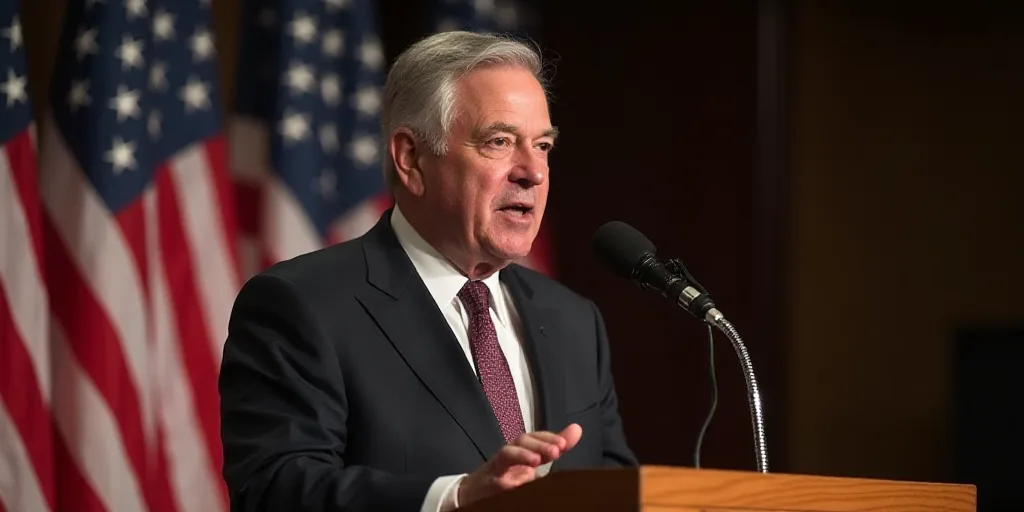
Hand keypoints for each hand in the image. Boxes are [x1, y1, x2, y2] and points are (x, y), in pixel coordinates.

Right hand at [457, 423, 582, 505]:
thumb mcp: (532, 460)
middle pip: (520, 441)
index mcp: (520, 450)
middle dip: (539, 443)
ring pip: (507, 454)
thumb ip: (554, 446)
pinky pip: (499, 481)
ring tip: (536, 460)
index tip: (563, 443)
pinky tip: (520, 482)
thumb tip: (576, 428)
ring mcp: (496, 469)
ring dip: (522, 454)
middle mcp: (507, 456)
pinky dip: (509, 481)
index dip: (547, 437)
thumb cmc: (504, 475)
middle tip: (556, 450)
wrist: (471, 493)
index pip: (533, 437)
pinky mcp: (488, 485)